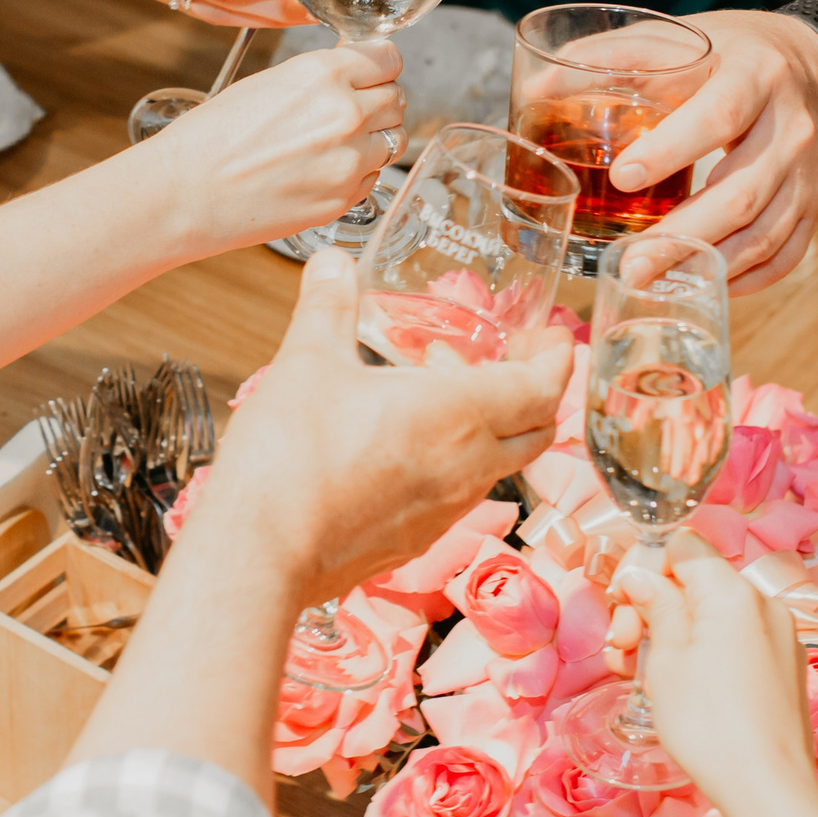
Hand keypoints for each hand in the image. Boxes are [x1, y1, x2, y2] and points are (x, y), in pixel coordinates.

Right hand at [145, 43, 407, 246]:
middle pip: (397, 99)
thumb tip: (353, 73)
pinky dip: (357, 173)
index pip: (388, 58)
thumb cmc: (211, 138)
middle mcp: (345, 114)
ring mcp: (349, 161)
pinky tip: (320, 171)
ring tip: (334, 144)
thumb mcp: (268, 83)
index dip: (378, 66)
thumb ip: (320, 77)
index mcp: (323, 75)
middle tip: (351, 110)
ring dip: (374, 139)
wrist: (184, 193)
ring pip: (393, 140)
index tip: (371, 73)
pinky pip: (373, 177)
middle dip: (378, 102)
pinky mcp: (343, 200)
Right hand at [198, 250, 572, 606]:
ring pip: (498, 465)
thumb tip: (333, 263)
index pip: (543, 388)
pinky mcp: (414, 540)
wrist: (260, 553)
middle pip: (537, 432)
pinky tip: (406, 443)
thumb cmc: (289, 458)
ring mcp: (444, 511)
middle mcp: (466, 468)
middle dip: (538, 392)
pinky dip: (456, 461)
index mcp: (458, 415)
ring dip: (492, 426)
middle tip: (514, 360)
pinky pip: (458, 495)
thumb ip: (328, 305)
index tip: (555, 339)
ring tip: (445, 391)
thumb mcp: (306, 361)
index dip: (558, 360)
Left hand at [605, 10, 817, 292]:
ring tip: (652, 283)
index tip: (622, 179)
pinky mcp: (815, 203)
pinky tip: (701, 283)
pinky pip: (786, 253)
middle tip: (630, 264)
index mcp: (756, 75)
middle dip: (684, 236)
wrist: (814, 60)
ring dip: (708, 265)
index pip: (718, 116)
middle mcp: (791, 127)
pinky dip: (746, 277)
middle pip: (742, 193)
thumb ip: (612, 57)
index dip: (671, 149)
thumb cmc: (731, 52)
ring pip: (765, 233)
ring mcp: (809, 172)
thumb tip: (536, 88)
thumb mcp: (679, 37)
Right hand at [610, 532, 817, 816]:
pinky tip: (681, 689)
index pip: (683, 546)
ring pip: (714, 617)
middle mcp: (764, 605)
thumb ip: (655, 605)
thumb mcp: (666, 658)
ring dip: (673, 635)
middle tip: (625, 647)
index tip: (625, 606)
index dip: (647, 569)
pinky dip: (704, 654)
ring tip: (642, 676)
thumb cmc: (708, 722)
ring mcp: (780, 639)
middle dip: (654, 607)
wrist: (768, 788)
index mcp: (734, 592)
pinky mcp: (785, 670)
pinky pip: (736, 643)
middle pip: (697, 583)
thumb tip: (643, 577)